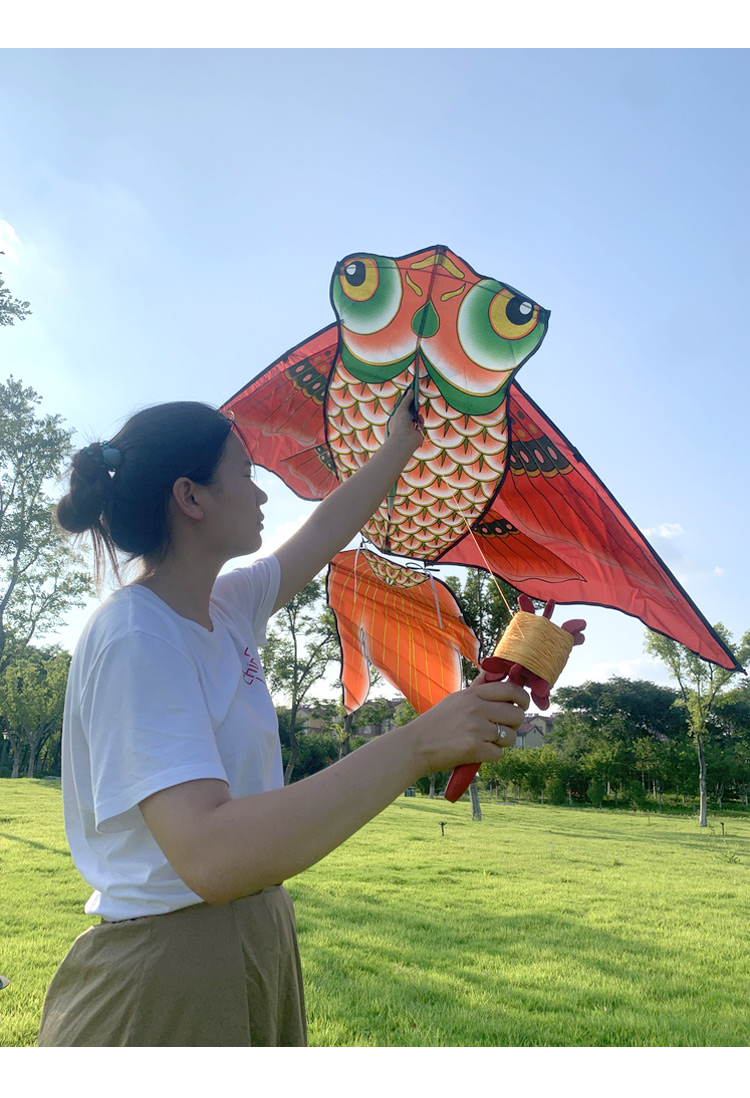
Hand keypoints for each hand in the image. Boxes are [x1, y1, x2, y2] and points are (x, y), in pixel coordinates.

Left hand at [387, 392, 423, 453]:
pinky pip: (420, 423)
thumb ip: (407, 400)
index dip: (406, 402)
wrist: (405, 440)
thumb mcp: (402, 408)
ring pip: (415, 417)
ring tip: (418, 407)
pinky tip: (419, 418)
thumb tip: (411, 391)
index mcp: (395, 419)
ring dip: (417, 412)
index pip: (401, 408)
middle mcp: (402, 424)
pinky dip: (420, 420)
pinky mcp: (418, 432)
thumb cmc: (400, 424)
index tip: (410, 394)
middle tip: (416, 399)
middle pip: (409, 412)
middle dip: (413, 406)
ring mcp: (410, 429)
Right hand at [408, 675, 529, 777]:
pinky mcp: (474, 748)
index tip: (522, 705)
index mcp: (473, 694)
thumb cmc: (437, 722)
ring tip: (485, 741)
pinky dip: (490, 756)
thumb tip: (496, 671)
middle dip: (514, 724)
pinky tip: (477, 752)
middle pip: (516, 714)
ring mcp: (476, 728)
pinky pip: (499, 754)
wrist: (415, 746)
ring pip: (510, 736)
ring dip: (502, 742)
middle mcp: (476, 708)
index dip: (523, 698)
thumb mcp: (456, 699)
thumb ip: (479, 687)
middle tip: (502, 728)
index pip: (511, 689)